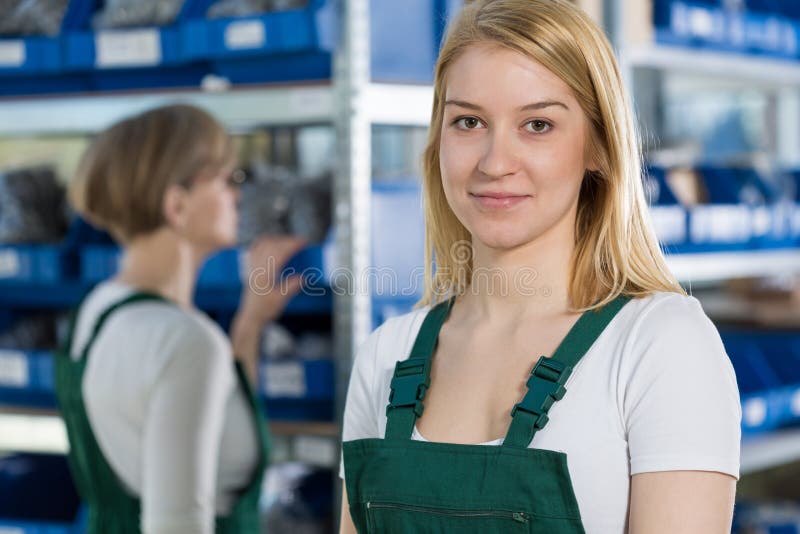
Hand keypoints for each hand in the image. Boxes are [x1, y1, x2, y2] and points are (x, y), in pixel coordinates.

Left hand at [231, 235, 305, 384]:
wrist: (249, 317)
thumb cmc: (265, 310)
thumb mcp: (281, 299)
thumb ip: (291, 286)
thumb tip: (303, 277)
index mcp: (265, 274)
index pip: (280, 252)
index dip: (292, 245)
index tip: (303, 243)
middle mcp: (257, 268)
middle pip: (273, 245)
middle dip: (287, 241)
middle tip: (300, 242)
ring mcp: (252, 266)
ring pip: (263, 244)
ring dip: (277, 240)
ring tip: (289, 242)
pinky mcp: (250, 268)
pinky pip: (255, 248)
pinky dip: (265, 242)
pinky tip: (271, 243)